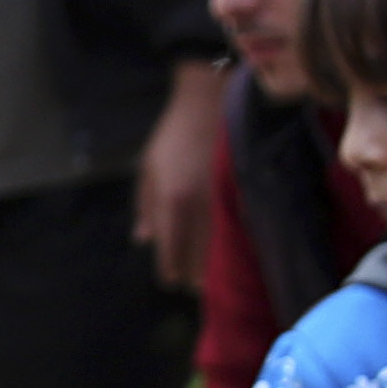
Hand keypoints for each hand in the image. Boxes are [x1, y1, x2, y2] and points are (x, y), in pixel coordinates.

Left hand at [133, 59, 223, 290]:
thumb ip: (145, 205)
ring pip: (220, 246)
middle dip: (193, 275)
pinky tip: (234, 256)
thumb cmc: (173, 133)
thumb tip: (142, 239)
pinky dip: (234, 245)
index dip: (170, 270)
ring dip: (215, 268)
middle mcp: (198, 205)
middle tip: (192, 288)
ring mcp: (223, 198)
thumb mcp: (149, 166)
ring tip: (211, 282)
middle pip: (197, 255)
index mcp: (171, 200)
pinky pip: (239, 227)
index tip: (171, 282)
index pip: (170, 248)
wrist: (210, 98)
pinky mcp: (244, 189)